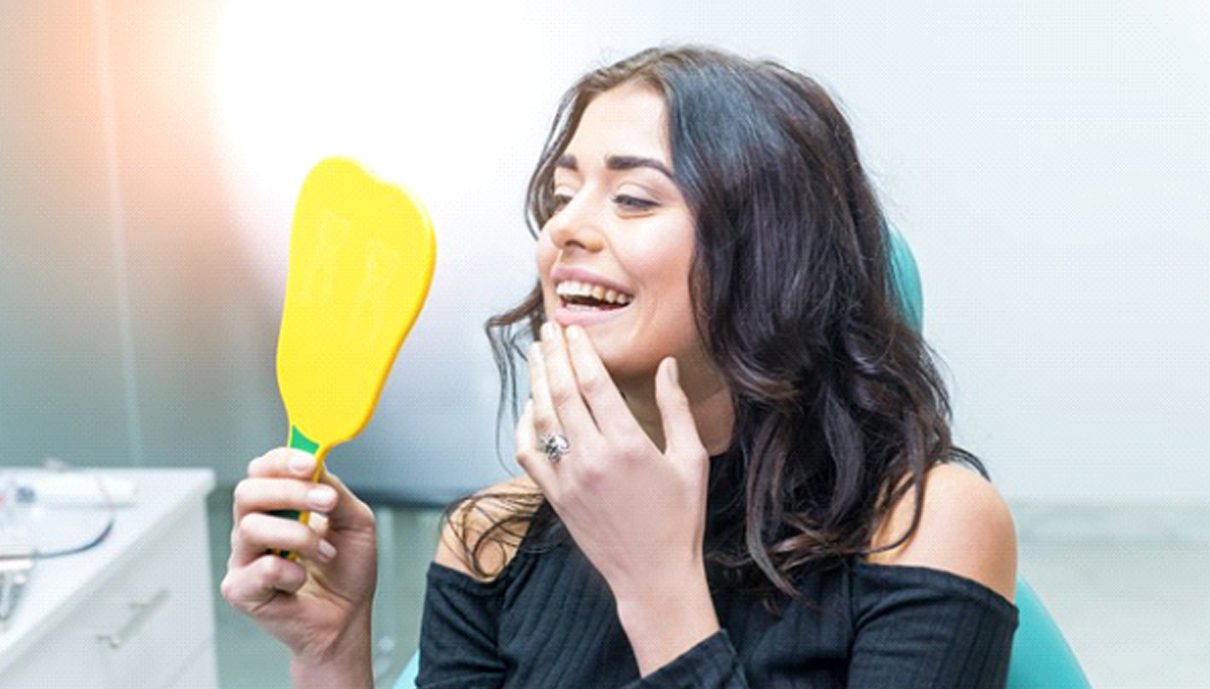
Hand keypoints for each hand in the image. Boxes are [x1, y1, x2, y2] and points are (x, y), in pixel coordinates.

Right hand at [221, 448, 377, 660]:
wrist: (347, 618)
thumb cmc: (346, 571)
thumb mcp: (355, 521)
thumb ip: (335, 491)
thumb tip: (317, 465)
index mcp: (277, 506)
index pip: (263, 469)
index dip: (283, 460)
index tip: (311, 463)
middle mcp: (254, 527)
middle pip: (248, 492)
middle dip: (290, 491)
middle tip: (327, 502)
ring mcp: (243, 558)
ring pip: (251, 528)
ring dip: (299, 536)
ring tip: (325, 552)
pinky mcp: (240, 589)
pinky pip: (260, 569)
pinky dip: (291, 573)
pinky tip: (302, 580)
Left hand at [517, 322, 710, 599]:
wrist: (654, 576)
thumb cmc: (680, 518)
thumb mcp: (691, 460)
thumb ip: (676, 409)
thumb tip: (666, 366)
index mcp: (628, 445)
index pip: (594, 384)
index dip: (581, 351)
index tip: (574, 330)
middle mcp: (592, 458)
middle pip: (562, 393)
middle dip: (553, 355)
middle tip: (548, 330)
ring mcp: (569, 479)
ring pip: (542, 418)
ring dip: (536, 382)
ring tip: (536, 355)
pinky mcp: (555, 498)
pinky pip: (530, 454)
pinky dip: (524, 427)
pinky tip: (530, 407)